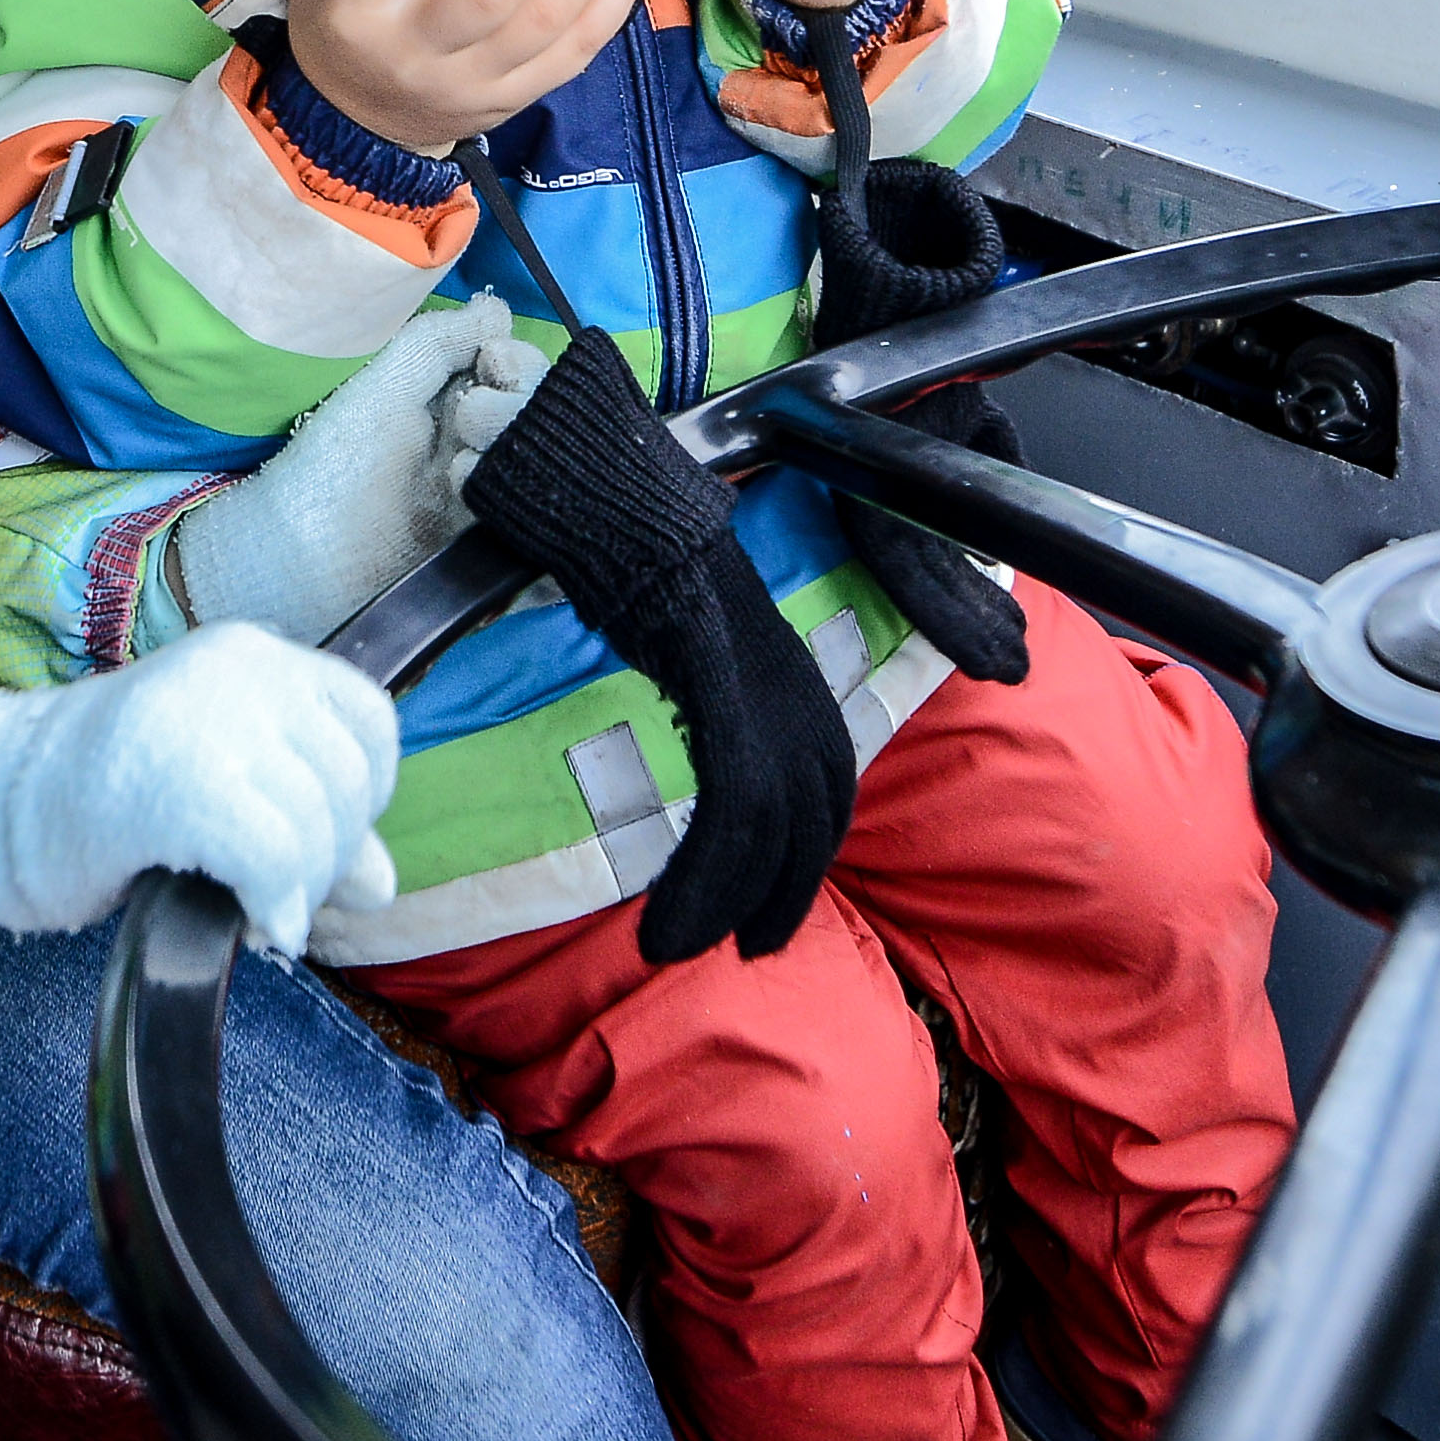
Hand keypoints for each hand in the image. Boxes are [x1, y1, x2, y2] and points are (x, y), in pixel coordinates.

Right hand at [0, 626, 403, 954]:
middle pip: (348, 781)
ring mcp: (210, 716)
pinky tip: (253, 926)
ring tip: (252, 907)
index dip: (363, 796)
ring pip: (316, 828)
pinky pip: (276, 859)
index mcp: (254, 653)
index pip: (368, 719)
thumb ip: (306, 820)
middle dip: (325, 860)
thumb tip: (383, 886)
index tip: (317, 843)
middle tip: (274, 895)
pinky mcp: (182, 779)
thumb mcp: (224, 787)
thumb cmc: (107, 802)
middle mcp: (241, 666)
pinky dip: (276, 907)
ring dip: (298, 892)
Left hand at [162, 295, 542, 647]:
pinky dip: (527, 507)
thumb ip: (437, 342)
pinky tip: (487, 498)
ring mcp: (496, 505)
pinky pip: (543, 533)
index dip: (517, 361)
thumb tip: (498, 307)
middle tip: (469, 419)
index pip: (522, 374)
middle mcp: (483, 452)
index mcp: (456, 407)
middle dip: (518, 405)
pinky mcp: (500, 556)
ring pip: (549, 470)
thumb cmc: (332, 467)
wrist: (302, 559)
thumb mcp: (382, 389)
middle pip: (544, 418)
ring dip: (520, 453)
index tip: (491, 361)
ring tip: (463, 464)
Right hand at [455, 328, 858, 964]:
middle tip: (743, 947)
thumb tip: (693, 723)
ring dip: (728, 901)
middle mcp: (795, 681)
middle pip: (816, 816)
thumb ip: (707, 683)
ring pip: (773, 827)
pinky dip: (705, 878)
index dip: (804, 854)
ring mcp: (766, 685)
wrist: (613, 492)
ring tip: (678, 945)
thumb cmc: (634, 554)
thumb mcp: (686, 633)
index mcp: (789, 669)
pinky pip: (733, 808)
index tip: (768, 908)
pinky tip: (667, 922)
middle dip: (782, 892)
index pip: (826, 782)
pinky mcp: (727, 689)